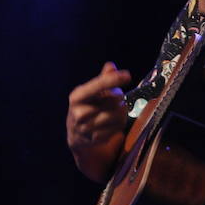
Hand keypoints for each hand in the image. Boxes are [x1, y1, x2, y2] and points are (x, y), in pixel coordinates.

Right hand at [66, 61, 132, 182]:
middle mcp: (79, 112)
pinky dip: (120, 124)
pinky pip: (117, 128)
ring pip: (117, 115)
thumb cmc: (87, 108)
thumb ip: (102, 79)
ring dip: (122, 111)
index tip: (127, 75)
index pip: (98, 85)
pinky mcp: (95, 139)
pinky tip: (114, 122)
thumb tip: (110, 66)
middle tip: (118, 99)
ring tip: (117, 110)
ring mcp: (86, 127)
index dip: (113, 79)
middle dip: (120, 98)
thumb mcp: (91, 92)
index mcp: (77, 97)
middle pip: (113, 100)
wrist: (76, 135)